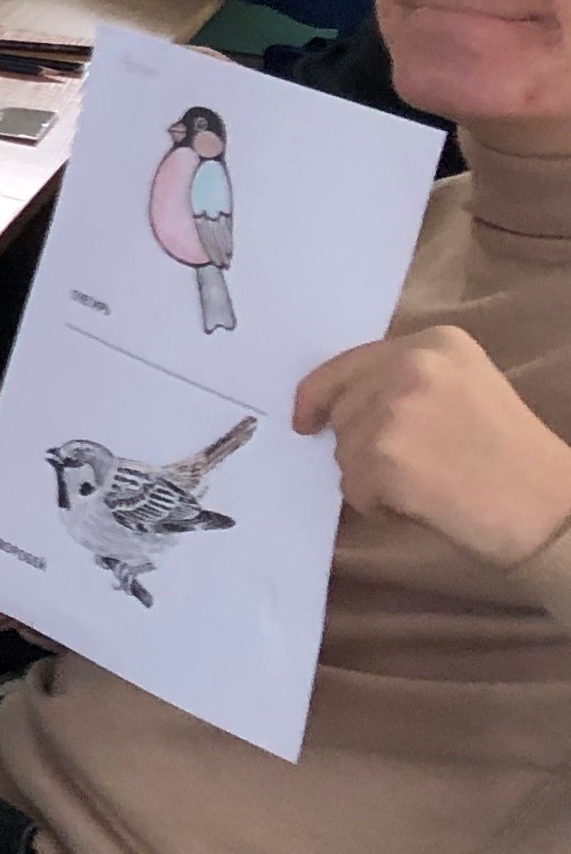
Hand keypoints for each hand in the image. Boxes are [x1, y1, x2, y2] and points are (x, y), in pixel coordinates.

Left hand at [295, 323, 570, 572]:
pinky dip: (378, 506)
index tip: (307, 419)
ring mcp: (395, 409)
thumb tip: (335, 406)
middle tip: (419, 468)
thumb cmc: (514, 458)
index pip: (346, 365)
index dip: (321, 396)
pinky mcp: (385, 456)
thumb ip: (406, 385)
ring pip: (343, 452)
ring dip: (372, 478)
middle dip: (362, 445)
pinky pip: (353, 488)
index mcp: (435, 344)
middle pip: (342, 411)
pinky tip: (424, 505)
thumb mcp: (466, 390)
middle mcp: (410, 366)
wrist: (553, 510)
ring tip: (430, 485)